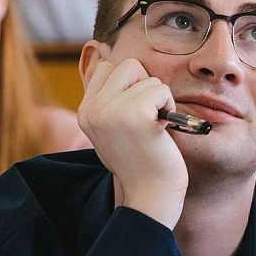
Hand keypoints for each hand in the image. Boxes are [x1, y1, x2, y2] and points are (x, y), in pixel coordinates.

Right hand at [77, 56, 187, 229]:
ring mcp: (111, 111)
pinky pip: (161, 90)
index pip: (106, 68)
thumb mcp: (112, 130)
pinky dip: (169, 106)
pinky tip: (162, 129)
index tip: (135, 110)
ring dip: (160, 100)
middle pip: (128, 65)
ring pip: (149, 79)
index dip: (129, 83)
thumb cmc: (138, 163)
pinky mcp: (134, 115)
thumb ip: (108, 102)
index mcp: (85, 112)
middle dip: (145, 85)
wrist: (149, 195)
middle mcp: (93, 109)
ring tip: (154, 127)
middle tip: (148, 115)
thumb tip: (107, 59)